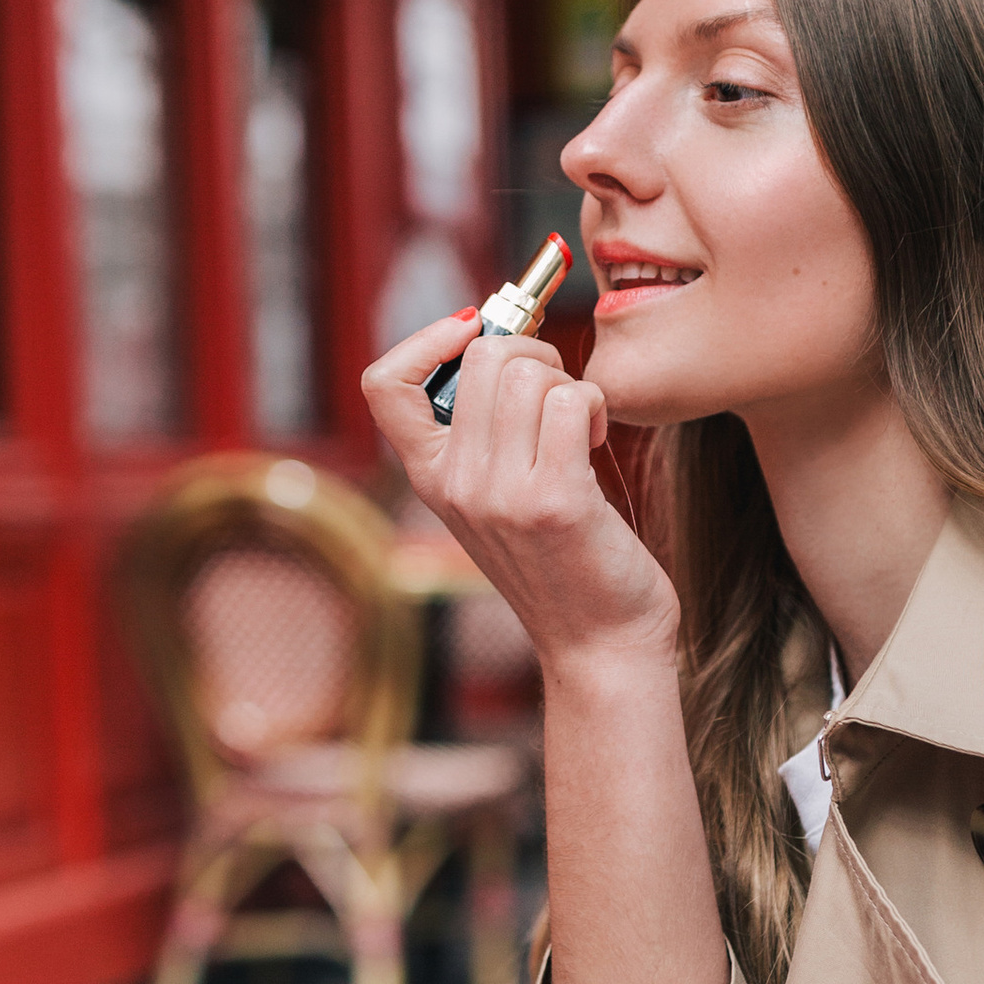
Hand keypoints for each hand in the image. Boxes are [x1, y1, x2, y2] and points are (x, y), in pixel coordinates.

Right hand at [360, 311, 677, 672]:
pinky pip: (571, 402)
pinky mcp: (556, 502)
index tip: (477, 339)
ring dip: (569, 383)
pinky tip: (597, 439)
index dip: (428, 339)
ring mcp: (501, 495)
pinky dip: (594, 405)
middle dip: (533, 352)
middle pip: (481, 355)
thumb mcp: (496, 499)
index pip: (383, 384)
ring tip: (580, 426)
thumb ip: (484, 434)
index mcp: (431, 477)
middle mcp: (455, 485)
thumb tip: (499, 337)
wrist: (600, 646)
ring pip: (530, 373)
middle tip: (556, 392)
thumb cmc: (561, 561)